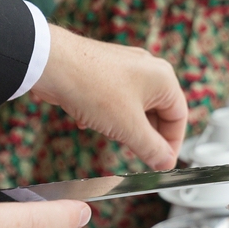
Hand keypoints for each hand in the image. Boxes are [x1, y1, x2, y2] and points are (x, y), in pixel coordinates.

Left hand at [32, 26, 187, 169]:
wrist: (50, 64)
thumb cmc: (92, 86)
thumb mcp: (128, 127)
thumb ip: (151, 148)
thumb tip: (165, 162)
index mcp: (163, 79)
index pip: (179, 118)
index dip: (172, 145)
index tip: (162, 164)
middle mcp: (148, 70)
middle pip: (159, 113)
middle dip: (148, 136)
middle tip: (139, 156)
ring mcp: (126, 68)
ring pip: (136, 108)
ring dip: (127, 127)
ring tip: (113, 136)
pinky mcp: (105, 71)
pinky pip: (117, 100)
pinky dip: (110, 116)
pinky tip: (93, 123)